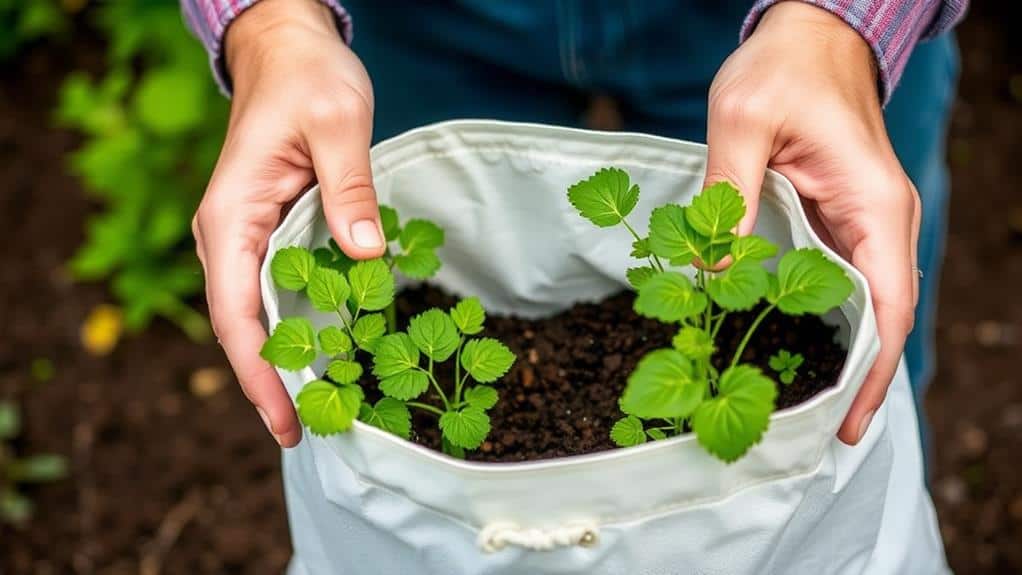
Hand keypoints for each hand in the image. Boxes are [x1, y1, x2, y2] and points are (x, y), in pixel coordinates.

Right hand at [192, 0, 383, 446]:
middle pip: (242, 326)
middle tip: (310, 434)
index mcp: (231, 215)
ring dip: (285, 361)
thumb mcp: (338, 123)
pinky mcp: (271, 233)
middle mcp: (228, 235)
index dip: (258, 373)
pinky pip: (280, 290)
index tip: (284, 422)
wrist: (288, 50)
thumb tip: (364, 255)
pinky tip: (330, 353)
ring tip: (322, 410)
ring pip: (258, 314)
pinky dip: (300, 326)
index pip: (235, 312)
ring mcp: (247, 236)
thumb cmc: (309, 78)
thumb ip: (349, 187)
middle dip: (271, 382)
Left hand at [704, 1, 919, 443]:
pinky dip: (828, 321)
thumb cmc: (781, 69)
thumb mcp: (741, 123)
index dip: (871, 370)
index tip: (847, 423)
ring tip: (805, 409)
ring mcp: (864, 222)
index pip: (887, 305)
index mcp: (872, 204)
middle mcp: (881, 221)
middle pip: (882, 318)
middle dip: (855, 378)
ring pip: (865, 306)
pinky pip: (843, 282)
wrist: (810, 36)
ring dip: (843, 356)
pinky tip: (796, 349)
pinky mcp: (841, 218)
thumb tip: (710, 274)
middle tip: (813, 435)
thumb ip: (726, 196)